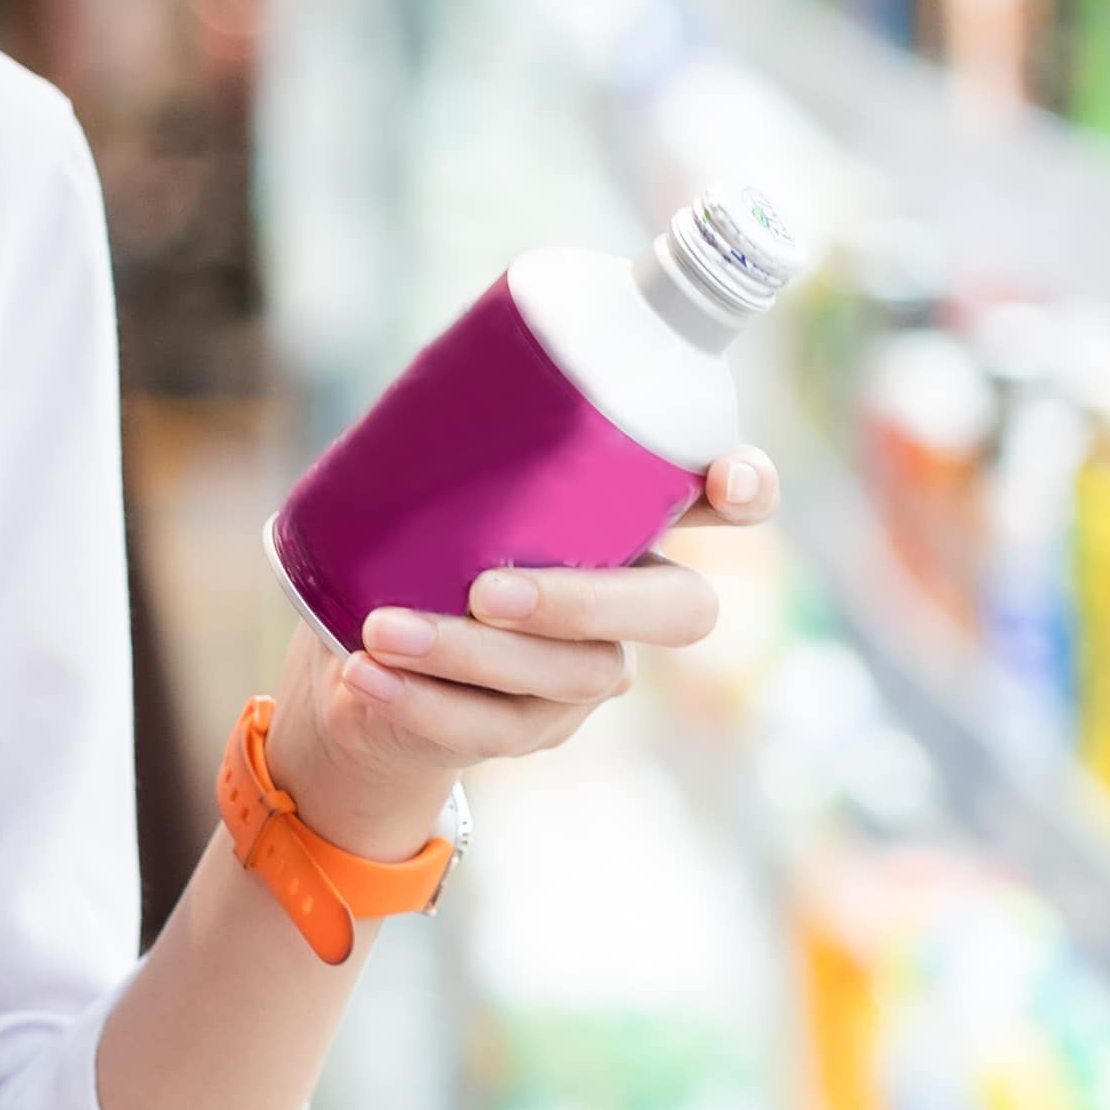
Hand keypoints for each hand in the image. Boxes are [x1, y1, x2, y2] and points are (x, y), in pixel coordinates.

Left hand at [264, 448, 776, 855]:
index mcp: (634, 516)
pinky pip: (491, 726)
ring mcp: (590, 673)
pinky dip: (420, 700)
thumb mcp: (432, 484)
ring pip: (570, 675)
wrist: (362, 663)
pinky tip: (366, 674)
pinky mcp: (534, 727)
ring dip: (469, 654)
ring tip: (382, 630)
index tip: (725, 479)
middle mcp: (636, 599)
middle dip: (586, 601)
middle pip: (679, 610)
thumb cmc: (412, 544)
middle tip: (485, 590)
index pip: (729, 500)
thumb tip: (435, 382)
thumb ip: (455, 439)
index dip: (747, 491)